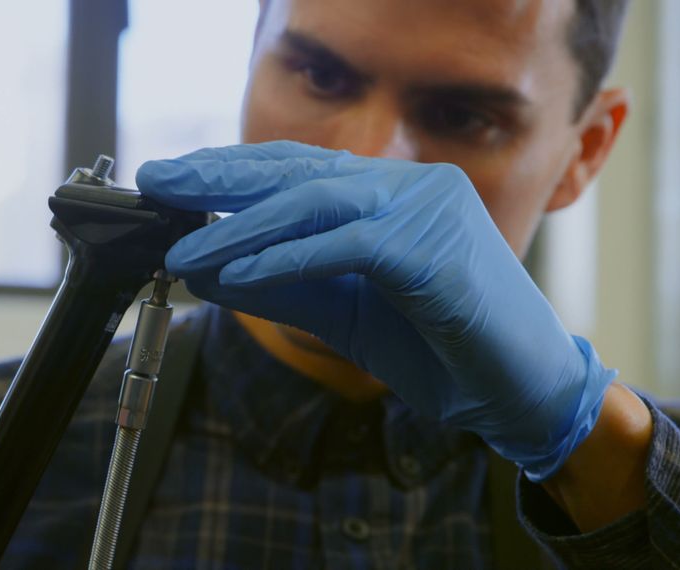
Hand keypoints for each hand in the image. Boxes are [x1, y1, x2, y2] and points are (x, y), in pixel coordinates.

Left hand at [137, 141, 615, 480]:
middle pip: (296, 171)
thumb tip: (207, 269)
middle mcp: (409, 186)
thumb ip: (279, 286)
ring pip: (315, 200)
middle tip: (156, 183)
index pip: (294, 169)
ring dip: (240, 226)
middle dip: (218, 178)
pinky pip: (348, 244)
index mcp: (388, 194)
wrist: (523, 393)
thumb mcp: (340, 313)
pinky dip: (289, 257)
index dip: (229, 172)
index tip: (169, 182)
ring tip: (183, 246)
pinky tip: (238, 268)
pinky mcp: (436, 248)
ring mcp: (428, 209)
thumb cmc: (440, 347)